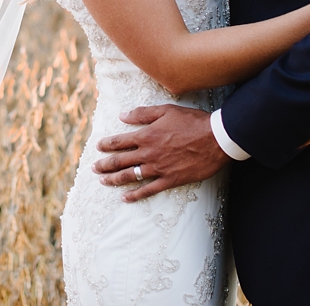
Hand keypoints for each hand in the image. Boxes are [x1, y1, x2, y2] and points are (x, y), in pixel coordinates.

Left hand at [91, 104, 231, 201]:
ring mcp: (158, 168)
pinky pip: (148, 190)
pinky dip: (135, 195)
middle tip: (94, 168)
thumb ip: (142, 114)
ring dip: (114, 179)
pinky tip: (125, 198)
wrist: (216, 139)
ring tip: (103, 181)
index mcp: (146, 136)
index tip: (98, 147)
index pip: (119, 142)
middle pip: (120, 161)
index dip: (106, 145)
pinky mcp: (170, 180)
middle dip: (104, 165)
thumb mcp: (165, 110)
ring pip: (130, 176)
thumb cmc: (192, 121)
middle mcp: (148, 154)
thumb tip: (122, 116)